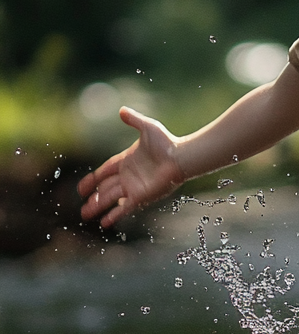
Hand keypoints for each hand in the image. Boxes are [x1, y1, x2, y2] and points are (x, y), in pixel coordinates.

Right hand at [78, 107, 186, 227]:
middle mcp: (129, 176)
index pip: (105, 171)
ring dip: (98, 206)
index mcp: (127, 161)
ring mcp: (134, 187)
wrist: (181, 157)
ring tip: (86, 215)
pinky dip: (114, 215)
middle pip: (106, 188)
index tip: (82, 187)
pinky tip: (105, 223)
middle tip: (82, 205)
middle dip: (93, 197)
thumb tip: (121, 110)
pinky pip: (124, 208)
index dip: (93, 179)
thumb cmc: (167, 143)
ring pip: (110, 199)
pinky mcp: (140, 196)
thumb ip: (134, 120)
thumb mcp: (147, 128)